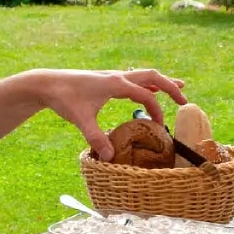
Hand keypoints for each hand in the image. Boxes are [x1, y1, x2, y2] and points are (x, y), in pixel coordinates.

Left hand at [37, 68, 187, 159]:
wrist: (48, 83)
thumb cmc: (64, 99)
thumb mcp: (81, 120)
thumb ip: (96, 138)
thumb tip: (111, 157)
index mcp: (115, 84)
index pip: (146, 95)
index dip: (156, 111)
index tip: (159, 128)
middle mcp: (118, 77)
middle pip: (152, 77)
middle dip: (171, 87)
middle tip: (185, 101)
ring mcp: (113, 76)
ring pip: (145, 75)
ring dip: (162, 82)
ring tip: (180, 87)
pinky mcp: (107, 80)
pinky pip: (134, 79)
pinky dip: (147, 84)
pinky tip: (150, 91)